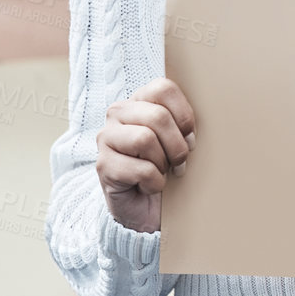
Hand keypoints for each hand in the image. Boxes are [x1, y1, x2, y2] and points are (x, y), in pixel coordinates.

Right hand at [96, 77, 195, 233]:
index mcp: (139, 100)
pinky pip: (141, 169)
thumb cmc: (165, 167)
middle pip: (158, 116)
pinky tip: (148, 186)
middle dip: (176, 145)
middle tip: (178, 162)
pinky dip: (154, 183)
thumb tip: (191, 133)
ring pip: (145, 139)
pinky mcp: (103, 165)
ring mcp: (106, 138)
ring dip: (162, 163)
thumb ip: (185, 124)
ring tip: (160, 172)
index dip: (183, 114)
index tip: (188, 135)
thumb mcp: (180, 139)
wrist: (146, 207)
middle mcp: (118, 113)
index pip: (163, 88)